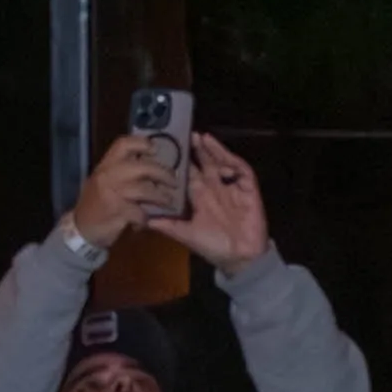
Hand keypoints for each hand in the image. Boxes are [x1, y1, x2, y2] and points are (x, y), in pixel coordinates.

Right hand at [67, 132, 178, 249]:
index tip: (156, 149)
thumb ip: (122, 171)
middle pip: (143, 167)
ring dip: (161, 197)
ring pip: (146, 189)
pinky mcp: (117, 211)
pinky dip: (146, 217)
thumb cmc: (95, 204)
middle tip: (174, 181)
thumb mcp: (104, 182)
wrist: (80, 230)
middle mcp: (108, 175)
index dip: (142, 144)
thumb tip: (148, 162)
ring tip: (169, 201)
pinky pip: (141, 211)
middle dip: (163, 174)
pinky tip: (146, 220)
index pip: (123, 144)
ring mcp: (112, 193)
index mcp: (105, 165)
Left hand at [144, 131, 272, 268]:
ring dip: (212, 150)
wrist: (239, 258)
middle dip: (195, 149)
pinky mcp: (247, 188)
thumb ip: (168, 225)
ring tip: (200, 137)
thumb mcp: (186, 234)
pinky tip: (221, 153)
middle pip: (203, 163)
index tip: (166, 149)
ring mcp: (231, 187)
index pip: (187, 174)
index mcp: (199, 196)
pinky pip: (241, 170)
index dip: (179, 162)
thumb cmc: (213, 246)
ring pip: (221, 162)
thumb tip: (144, 219)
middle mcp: (214, 188)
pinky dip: (231, 160)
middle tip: (183, 134)